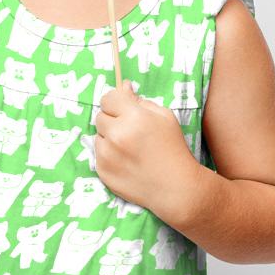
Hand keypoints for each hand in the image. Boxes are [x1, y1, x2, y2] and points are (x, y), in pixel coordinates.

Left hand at [95, 80, 197, 224]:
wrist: (177, 188)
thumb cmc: (173, 148)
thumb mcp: (164, 116)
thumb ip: (140, 100)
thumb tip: (123, 86)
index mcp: (133, 117)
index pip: (108, 98)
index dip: (116, 102)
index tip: (122, 108)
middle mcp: (117, 135)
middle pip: (100, 116)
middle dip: (112, 120)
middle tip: (129, 130)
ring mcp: (107, 155)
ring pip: (98, 136)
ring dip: (109, 138)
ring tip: (129, 148)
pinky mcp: (103, 172)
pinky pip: (98, 155)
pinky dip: (108, 156)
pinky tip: (126, 161)